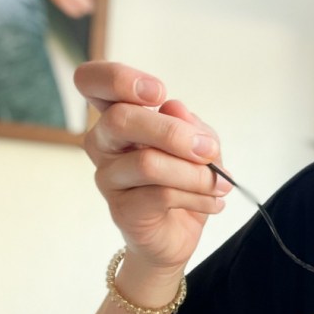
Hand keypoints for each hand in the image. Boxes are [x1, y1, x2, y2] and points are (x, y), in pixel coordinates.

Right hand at [75, 61, 232, 275]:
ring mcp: (108, 177)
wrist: (177, 234)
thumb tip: (174, 108)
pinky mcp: (121, 209)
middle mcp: (104, 143)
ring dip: (195, 173)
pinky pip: (161, 195)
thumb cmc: (183, 182)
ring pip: (147, 162)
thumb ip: (192, 126)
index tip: (158, 92)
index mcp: (119, 116)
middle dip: (174, 132)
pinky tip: (214, 202)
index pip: (92, 82)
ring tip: (221, 184)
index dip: (119, 79)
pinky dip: (197, 196)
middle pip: (121, 118)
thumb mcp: (201, 147)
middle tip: (208, 150)